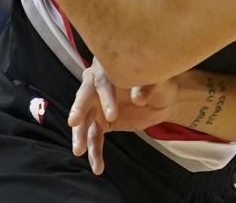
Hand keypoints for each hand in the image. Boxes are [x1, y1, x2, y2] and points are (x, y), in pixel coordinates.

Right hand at [67, 59, 176, 174]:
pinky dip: (94, 152)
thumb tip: (139, 98)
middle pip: (85, 96)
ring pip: (84, 120)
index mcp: (110, 69)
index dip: (106, 97)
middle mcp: (98, 85)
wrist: (162, 98)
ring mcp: (97, 105)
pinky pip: (94, 137)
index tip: (112, 115)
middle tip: (73, 122)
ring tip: (79, 151)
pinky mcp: (101, 122)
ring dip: (80, 135)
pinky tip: (97, 167)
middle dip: (79, 109)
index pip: (104, 81)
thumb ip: (148, 86)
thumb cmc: (159, 81)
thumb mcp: (159, 81)